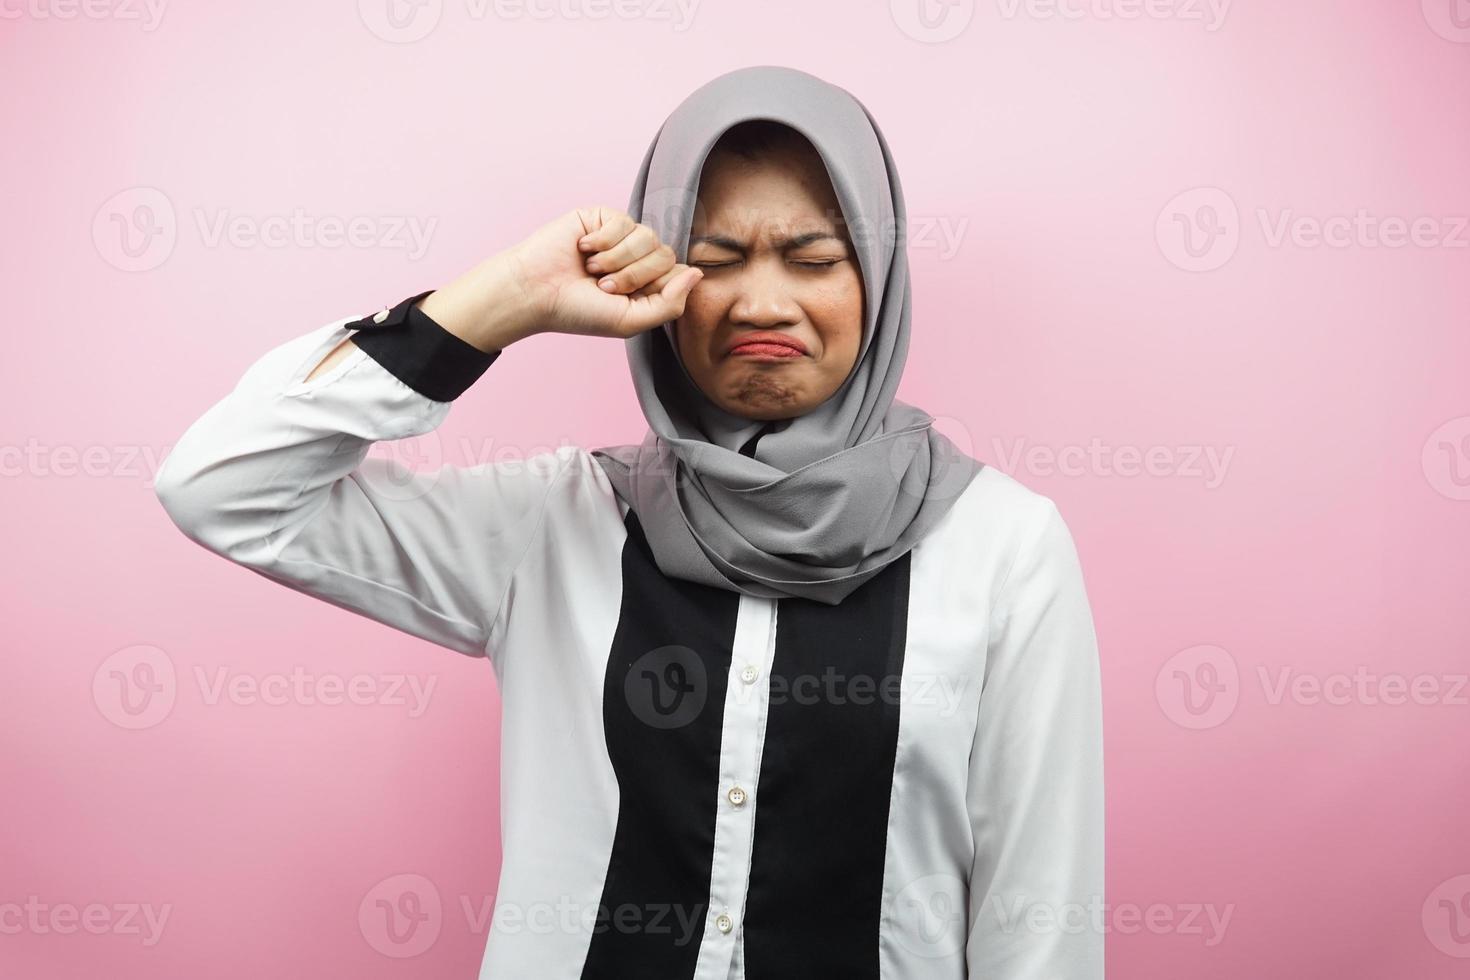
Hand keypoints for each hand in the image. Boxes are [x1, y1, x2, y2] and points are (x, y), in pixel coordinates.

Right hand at [505, 205, 703, 339]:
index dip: (655, 286)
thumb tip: (697, 273)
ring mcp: (621, 237)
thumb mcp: (631, 320)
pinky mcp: (603, 218)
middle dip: (634, 275)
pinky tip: (583, 249)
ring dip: (617, 259)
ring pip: (647, 237)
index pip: (678, 275)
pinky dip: (603, 241)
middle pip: (666, 255)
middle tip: (603, 286)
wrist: (536, 291)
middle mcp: (638, 259)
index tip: (625, 298)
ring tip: (591, 269)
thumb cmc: (579, 311)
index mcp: (647, 285)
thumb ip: (670, 304)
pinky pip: (623, 221)